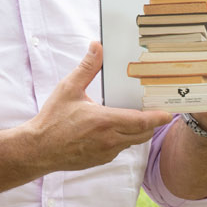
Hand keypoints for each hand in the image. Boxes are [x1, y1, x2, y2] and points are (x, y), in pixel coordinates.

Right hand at [28, 42, 171, 171]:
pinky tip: (117, 128)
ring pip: (133, 142)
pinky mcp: (100, 160)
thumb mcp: (68, 89)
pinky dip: (124, 139)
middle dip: (153, 124)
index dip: (158, 118)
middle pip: (143, 134)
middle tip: (159, 111)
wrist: (37, 149)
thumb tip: (97, 46)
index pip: (142, 121)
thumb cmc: (52, 120)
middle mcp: (110, 140)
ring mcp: (106, 153)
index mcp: (105, 121)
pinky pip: (120, 148)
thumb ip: (87, 68)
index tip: (169, 113)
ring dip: (139, 131)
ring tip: (141, 117)